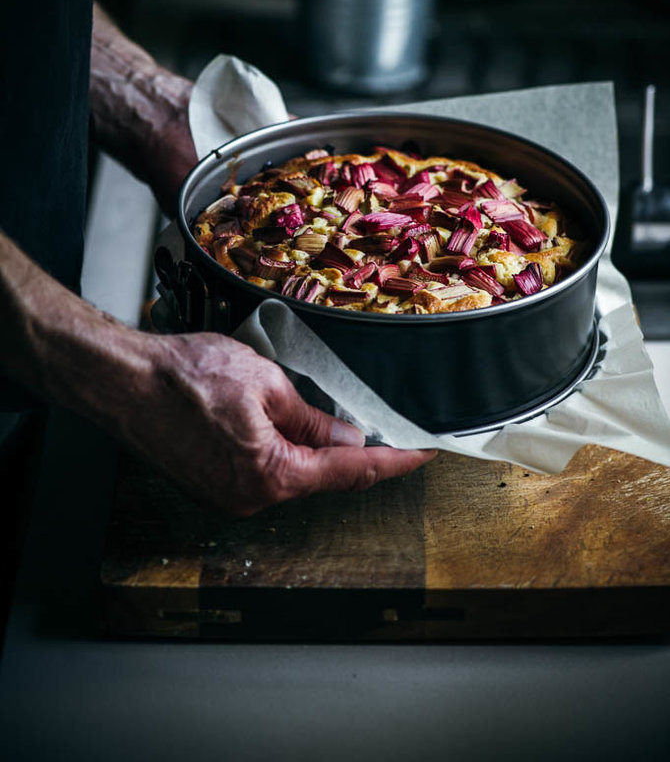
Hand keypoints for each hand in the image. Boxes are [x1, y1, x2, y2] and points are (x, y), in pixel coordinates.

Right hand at [117, 331, 435, 516]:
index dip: (394, 461)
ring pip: (289, 474)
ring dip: (308, 449)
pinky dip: (279, 452)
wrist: (122, 381)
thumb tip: (345, 437)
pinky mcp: (209, 487)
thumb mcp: (266, 383)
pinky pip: (260, 473)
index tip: (423, 453)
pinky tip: (276, 424)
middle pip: (320, 477)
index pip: (351, 472)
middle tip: (375, 422)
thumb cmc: (183, 377)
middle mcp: (251, 498)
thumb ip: (312, 417)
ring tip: (308, 410)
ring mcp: (227, 497)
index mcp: (272, 473)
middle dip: (348, 452)